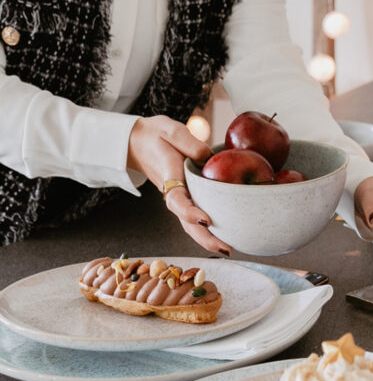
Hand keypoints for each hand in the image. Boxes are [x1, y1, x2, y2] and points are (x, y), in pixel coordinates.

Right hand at [126, 115, 231, 254]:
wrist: (137, 141)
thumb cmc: (155, 135)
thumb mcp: (171, 130)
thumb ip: (189, 142)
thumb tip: (208, 157)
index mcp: (169, 177)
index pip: (178, 200)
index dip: (190, 212)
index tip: (205, 219)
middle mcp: (174, 193)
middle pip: (186, 222)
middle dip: (205, 238)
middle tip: (226, 249)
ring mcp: (178, 197)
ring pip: (190, 224)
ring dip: (207, 239)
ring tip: (228, 250)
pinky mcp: (184, 197)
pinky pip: (194, 217)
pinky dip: (207, 230)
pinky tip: (224, 235)